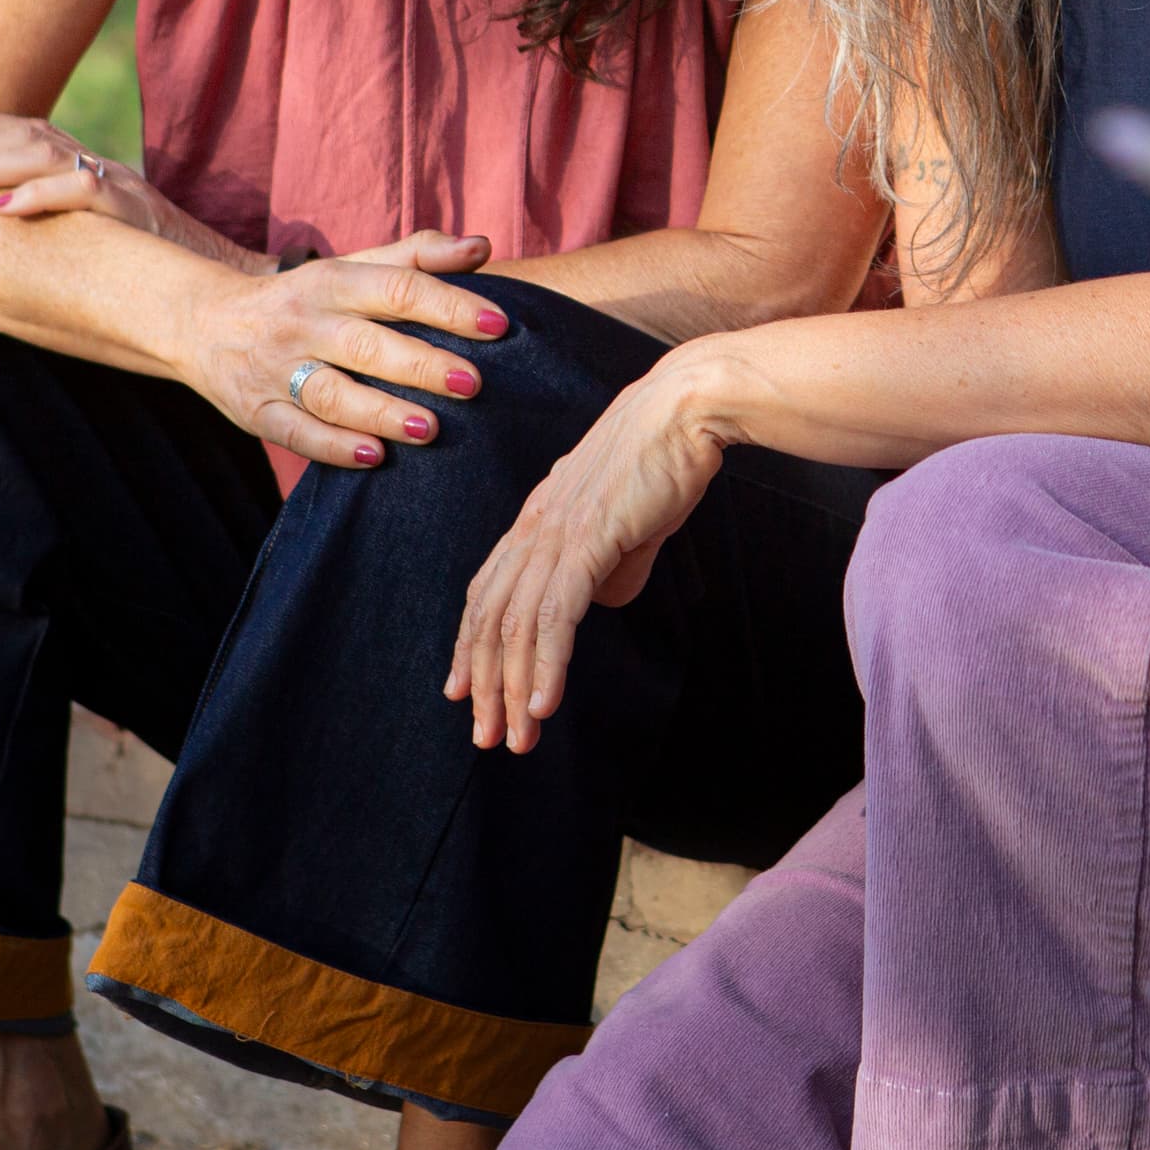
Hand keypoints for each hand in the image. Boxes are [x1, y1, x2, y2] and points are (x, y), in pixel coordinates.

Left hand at [0, 111, 238, 257]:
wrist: (225, 286)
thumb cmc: (160, 271)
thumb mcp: (102, 240)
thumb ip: (63, 229)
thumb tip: (1, 236)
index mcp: (93, 172)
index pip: (30, 133)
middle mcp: (102, 169)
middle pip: (27, 138)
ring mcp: (120, 186)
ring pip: (44, 156)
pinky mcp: (135, 211)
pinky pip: (83, 192)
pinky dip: (39, 196)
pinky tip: (2, 208)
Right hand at [169, 233, 507, 468]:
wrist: (206, 322)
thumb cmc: (306, 298)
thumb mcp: (352, 268)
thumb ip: (417, 256)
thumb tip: (482, 247)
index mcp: (334, 282)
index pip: (397, 288)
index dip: (449, 306)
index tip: (498, 325)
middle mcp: (304, 323)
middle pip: (367, 344)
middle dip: (421, 364)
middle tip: (472, 384)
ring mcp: (277, 369)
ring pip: (331, 393)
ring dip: (380, 411)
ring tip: (429, 428)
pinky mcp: (257, 410)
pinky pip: (294, 431)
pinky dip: (332, 446)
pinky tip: (373, 456)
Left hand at [448, 350, 727, 752]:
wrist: (686, 410)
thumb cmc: (664, 458)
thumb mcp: (629, 522)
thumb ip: (613, 563)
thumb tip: (604, 601)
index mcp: (538, 519)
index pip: (486, 592)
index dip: (469, 645)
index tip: (463, 691)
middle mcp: (534, 527)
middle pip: (490, 618)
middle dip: (485, 684)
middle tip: (486, 737)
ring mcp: (556, 534)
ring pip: (516, 625)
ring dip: (513, 689)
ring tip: (516, 738)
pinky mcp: (587, 540)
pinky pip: (556, 615)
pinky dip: (546, 664)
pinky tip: (544, 704)